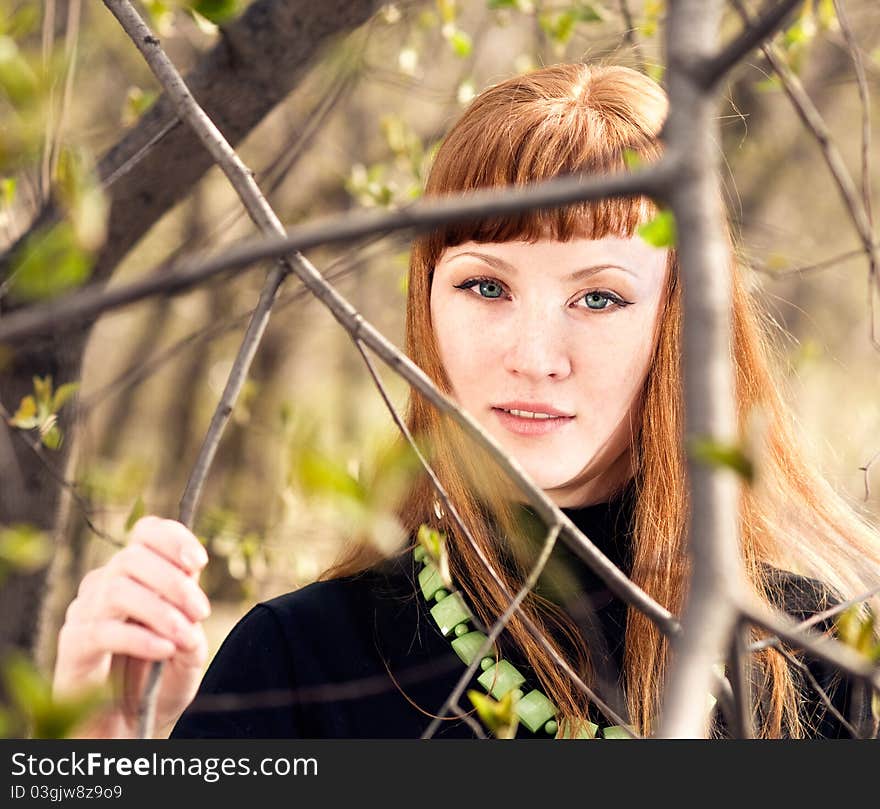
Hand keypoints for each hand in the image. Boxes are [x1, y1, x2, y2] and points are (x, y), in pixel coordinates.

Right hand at [53, 516, 210, 737]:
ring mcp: (85, 611)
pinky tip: (164, 650)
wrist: (128, 724)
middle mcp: (106, 583)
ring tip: (187, 636)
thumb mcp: (188, 647)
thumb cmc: (158, 678)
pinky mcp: (73, 644)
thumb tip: (192, 608)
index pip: (146, 532)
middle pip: (133, 557)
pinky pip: (103, 631)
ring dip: (160, 610)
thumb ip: (192, 621)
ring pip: (117, 590)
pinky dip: (139, 638)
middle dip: (174, 582)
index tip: (200, 562)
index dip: (173, 538)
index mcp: (136, 573)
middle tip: (202, 611)